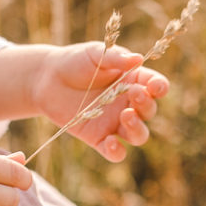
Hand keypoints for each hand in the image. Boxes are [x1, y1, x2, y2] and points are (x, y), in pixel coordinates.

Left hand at [29, 41, 167, 162]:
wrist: (46, 78)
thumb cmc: (74, 61)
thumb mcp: (94, 53)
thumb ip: (115, 58)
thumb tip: (139, 59)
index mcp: (133, 80)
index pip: (155, 86)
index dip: (159, 87)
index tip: (155, 87)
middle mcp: (127, 103)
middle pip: (149, 111)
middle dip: (146, 105)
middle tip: (135, 95)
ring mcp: (114, 122)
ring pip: (138, 135)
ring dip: (137, 128)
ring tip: (125, 115)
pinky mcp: (98, 137)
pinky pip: (115, 152)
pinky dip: (117, 152)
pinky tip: (111, 143)